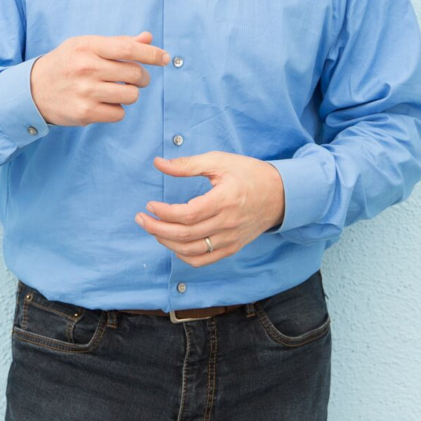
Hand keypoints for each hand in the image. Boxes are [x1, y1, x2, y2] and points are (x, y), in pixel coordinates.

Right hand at [29, 31, 169, 126]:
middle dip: (142, 77)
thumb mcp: (86, 45)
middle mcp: (86, 67)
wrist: (32, 90)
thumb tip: (148, 38)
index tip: (165, 58)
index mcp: (87, 46)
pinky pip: (119, 113)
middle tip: (136, 77)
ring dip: (130, 93)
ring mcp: (85, 92)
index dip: (152, 54)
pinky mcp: (84, 113)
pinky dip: (117, 109)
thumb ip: (118, 43)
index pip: (128, 49)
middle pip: (135, 73)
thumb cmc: (65, 64)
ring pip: (130, 95)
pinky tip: (104, 103)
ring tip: (117, 90)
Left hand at [134, 152, 284, 266]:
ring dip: (167, 243)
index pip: (188, 214)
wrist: (280, 194)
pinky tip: (172, 244)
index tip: (150, 204)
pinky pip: (205, 259)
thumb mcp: (218, 161)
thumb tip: (158, 163)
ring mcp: (231, 239)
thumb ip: (187, 165)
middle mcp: (227, 223)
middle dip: (157, 229)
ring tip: (153, 230)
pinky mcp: (232, 247)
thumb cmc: (248, 173)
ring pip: (192, 251)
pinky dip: (185, 256)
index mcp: (224, 200)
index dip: (164, 213)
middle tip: (140, 219)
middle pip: (186, 235)